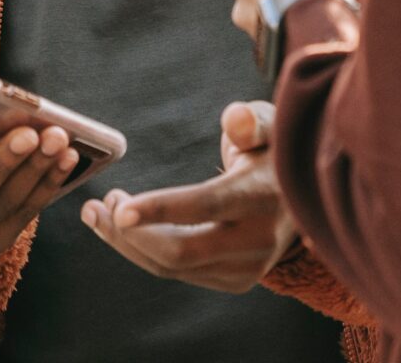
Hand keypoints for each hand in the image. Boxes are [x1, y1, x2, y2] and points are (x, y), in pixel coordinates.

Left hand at [82, 101, 295, 291]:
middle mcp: (257, 241)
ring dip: (127, 243)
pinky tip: (121, 228)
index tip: (119, 208)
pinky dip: (143, 253)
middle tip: (95, 203)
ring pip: (174, 268)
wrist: (305, 196)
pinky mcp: (235, 280)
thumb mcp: (271, 125)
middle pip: (181, 250)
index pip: (206, 206)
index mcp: (261, 196)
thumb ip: (251, 120)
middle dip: (129, 232)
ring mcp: (247, 268)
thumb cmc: (273, 149)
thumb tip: (234, 119)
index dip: (161, 208)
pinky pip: (179, 273)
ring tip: (97, 211)